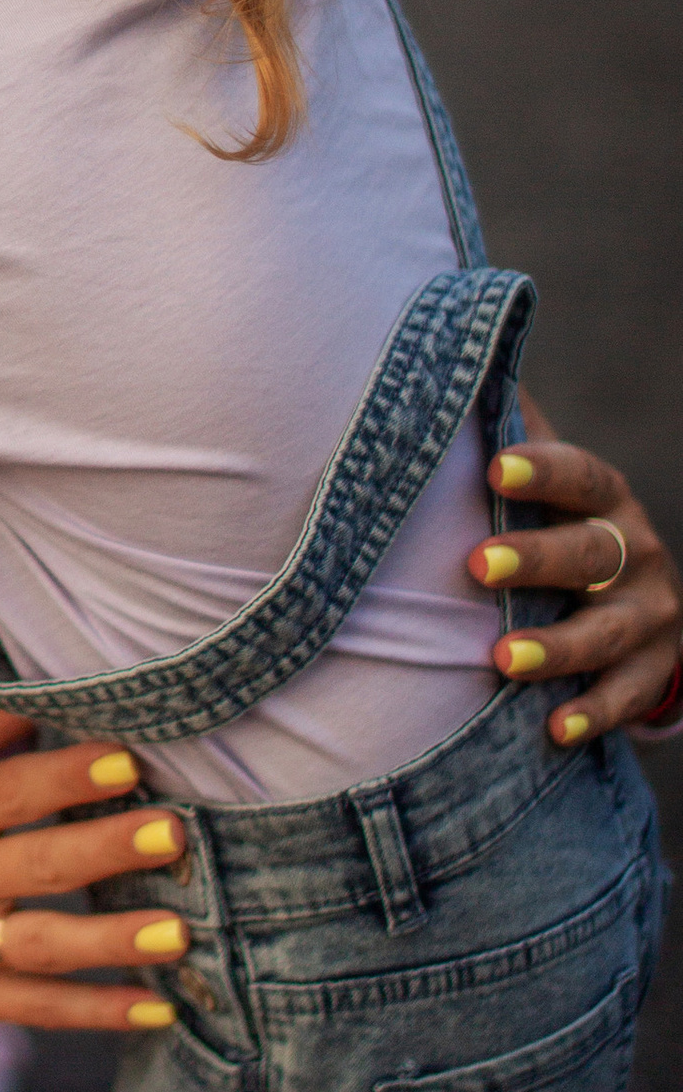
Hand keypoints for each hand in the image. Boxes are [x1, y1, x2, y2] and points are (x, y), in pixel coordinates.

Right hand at [0, 701, 191, 1036]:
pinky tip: (155, 1009)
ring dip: (113, 941)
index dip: (64, 776)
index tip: (125, 759)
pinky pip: (35, 1008)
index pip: (3, 792)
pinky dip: (95, 1013)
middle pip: (35, 865)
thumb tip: (43, 691)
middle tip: (173, 832)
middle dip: (107, 849)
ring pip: (42, 947)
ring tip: (179, 932)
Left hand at [471, 435, 681, 745]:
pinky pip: (627, 696)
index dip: (545, 469)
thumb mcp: (541, 487)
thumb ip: (502, 431)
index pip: (582, 474)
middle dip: (537, 559)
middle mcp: (636, 551)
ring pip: (607, 630)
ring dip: (556, 647)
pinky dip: (593, 712)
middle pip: (592, 553)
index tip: (497, 468)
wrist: (635, 609)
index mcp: (603, 498)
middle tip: (477, 565)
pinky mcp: (653, 671)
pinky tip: (553, 728)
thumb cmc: (558, 528)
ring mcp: (650, 614)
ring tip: (500, 660)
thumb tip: (437, 364)